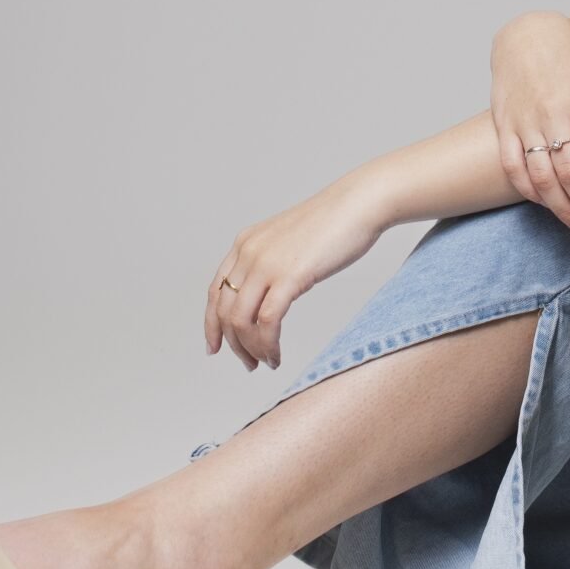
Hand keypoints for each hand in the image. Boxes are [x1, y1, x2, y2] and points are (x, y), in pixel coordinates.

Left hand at [205, 171, 385, 370]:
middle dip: (233, 344)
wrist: (358, 204)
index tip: (216, 346)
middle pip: (225, 311)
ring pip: (241, 321)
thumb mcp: (289, 241)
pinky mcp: (289, 277)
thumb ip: (273, 262)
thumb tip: (271, 292)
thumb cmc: (334, 223)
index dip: (211, 324)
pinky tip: (277, 355)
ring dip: (251, 349)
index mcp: (244, 244)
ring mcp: (266, 265)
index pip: (215, 292)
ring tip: (266, 362)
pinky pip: (267, 322)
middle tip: (250, 364)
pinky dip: (268, 345)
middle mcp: (248, 254)